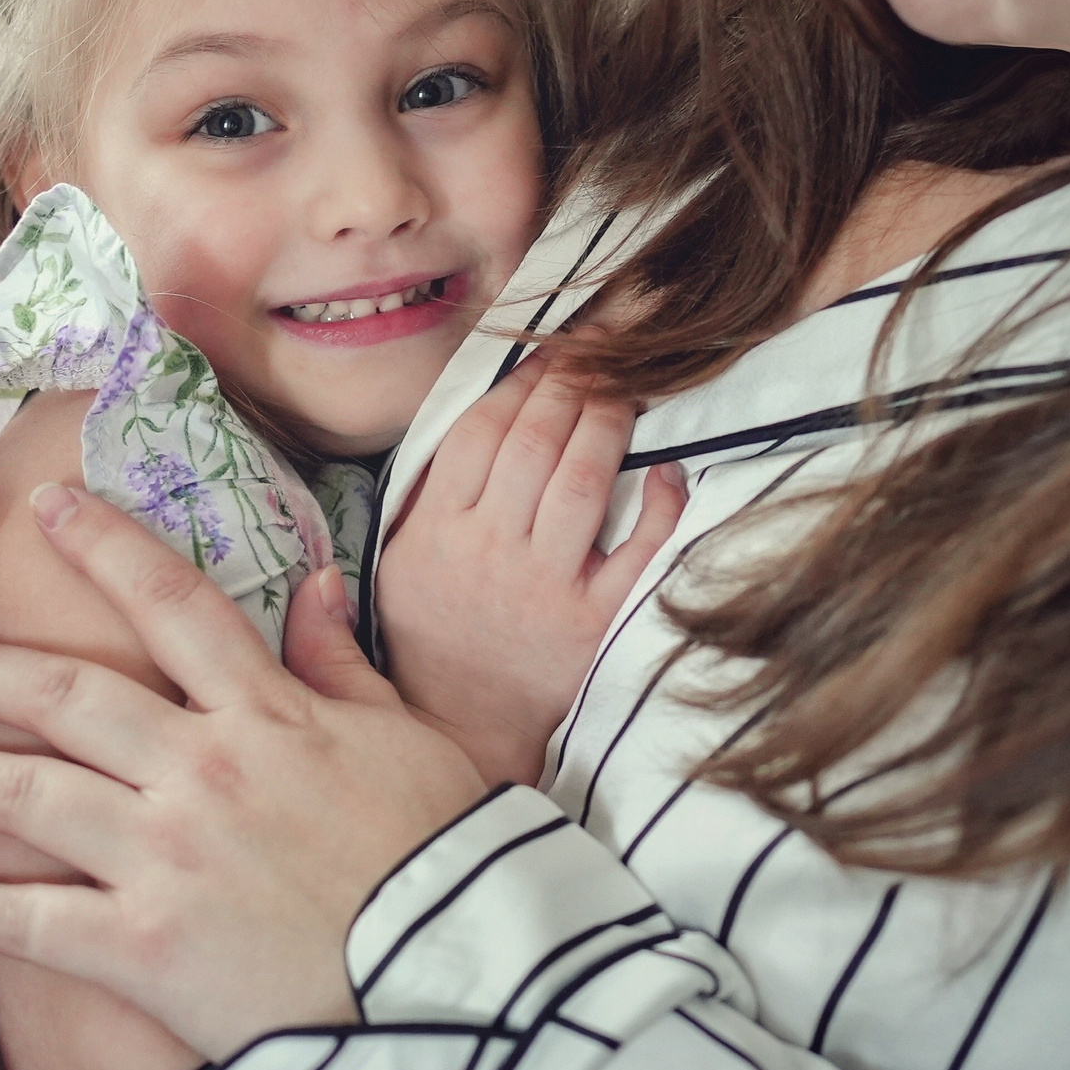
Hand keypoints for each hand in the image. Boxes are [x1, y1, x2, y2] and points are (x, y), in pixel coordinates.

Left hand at [0, 485, 489, 1059]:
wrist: (460, 991)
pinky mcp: (143, 949)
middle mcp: (199, 768)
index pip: (171, 601)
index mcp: (267, 712)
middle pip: (65, 693)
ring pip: (31, 792)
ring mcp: (164, 857)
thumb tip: (315, 581)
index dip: (104, 543)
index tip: (48, 505)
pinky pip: (36, 920)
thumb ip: (344, 664)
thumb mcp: (410, 740)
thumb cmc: (449, 861)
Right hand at [377, 356, 684, 783]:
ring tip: (625, 384)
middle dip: (569, 381)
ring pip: (583, 483)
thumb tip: (474, 414)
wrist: (463, 725)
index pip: (480, 433)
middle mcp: (492, 554)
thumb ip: (427, 492)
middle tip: (598, 344)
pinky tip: (668, 467)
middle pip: (534, 444)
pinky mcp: (595, 622)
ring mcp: (547, 588)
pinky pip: (636, 553)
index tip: (546, 352)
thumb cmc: (433, 634)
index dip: (518, 381)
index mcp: (439, 533)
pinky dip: (660, 507)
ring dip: (608, 422)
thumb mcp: (401, 560)